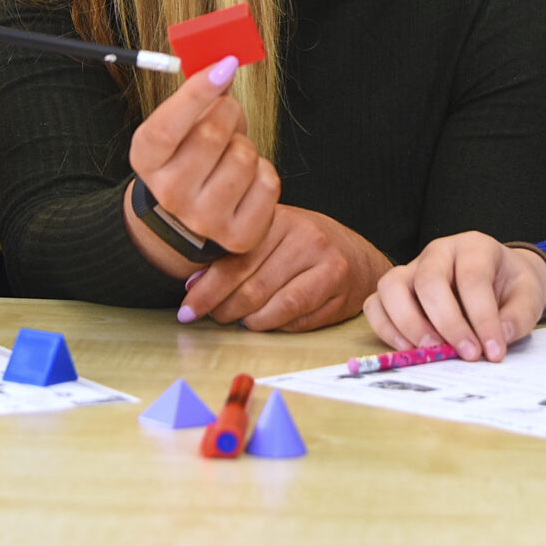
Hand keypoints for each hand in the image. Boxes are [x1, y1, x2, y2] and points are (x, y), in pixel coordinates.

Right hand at [121, 58, 281, 270]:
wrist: (191, 218)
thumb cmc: (191, 156)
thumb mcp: (182, 125)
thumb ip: (200, 94)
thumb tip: (225, 61)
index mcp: (147, 160)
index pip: (166, 127)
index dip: (197, 92)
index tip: (224, 64)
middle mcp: (170, 194)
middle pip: (212, 134)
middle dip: (229, 112)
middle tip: (227, 113)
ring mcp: (203, 219)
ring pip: (245, 156)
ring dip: (246, 145)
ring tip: (232, 154)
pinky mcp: (238, 236)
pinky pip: (267, 182)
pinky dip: (263, 171)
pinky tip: (246, 179)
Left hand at [179, 207, 390, 330]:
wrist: (356, 255)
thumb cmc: (302, 246)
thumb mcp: (270, 235)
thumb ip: (235, 254)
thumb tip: (194, 284)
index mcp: (280, 219)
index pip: (235, 260)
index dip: (207, 289)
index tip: (188, 306)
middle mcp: (305, 238)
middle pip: (252, 287)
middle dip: (223, 309)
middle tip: (210, 317)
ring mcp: (326, 264)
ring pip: (274, 306)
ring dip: (248, 320)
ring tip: (236, 319)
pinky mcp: (339, 291)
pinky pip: (296, 319)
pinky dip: (273, 325)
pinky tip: (264, 321)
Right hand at [363, 232, 545, 361]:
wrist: (498, 279)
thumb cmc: (510, 287)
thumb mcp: (529, 296)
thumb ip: (518, 316)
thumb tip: (498, 337)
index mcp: (474, 246)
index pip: (472, 279)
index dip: (483, 317)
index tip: (494, 351)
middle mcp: (438, 252)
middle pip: (429, 281)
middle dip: (447, 323)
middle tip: (467, 354)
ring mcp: (412, 268)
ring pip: (391, 286)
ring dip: (409, 324)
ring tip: (432, 352)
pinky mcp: (395, 290)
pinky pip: (375, 304)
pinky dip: (385, 328)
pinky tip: (409, 349)